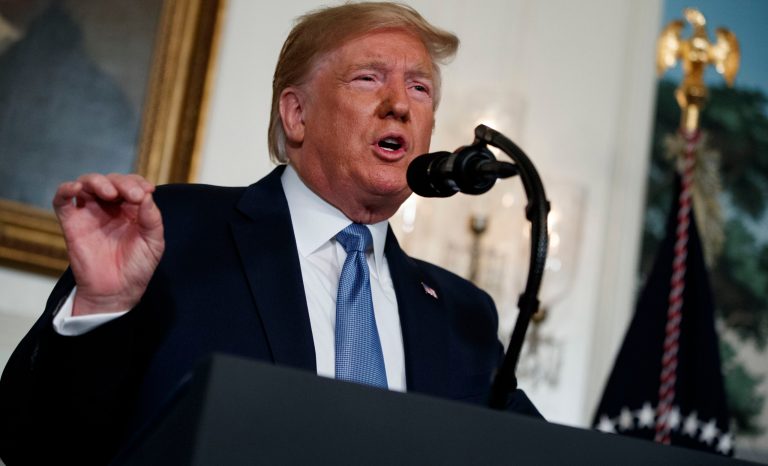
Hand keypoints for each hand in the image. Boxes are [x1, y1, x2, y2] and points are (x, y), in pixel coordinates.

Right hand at [53, 173, 164, 315]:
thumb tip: (147, 195)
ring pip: (87, 184)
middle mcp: (110, 208)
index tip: (146, 191)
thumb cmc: (137, 268)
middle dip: (122, 183)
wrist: (116, 292)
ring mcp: (90, 213)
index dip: (137, 182)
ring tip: (109, 193)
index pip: (132, 184)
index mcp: (131, 209)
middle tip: (132, 195)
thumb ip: (152, 219)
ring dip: (97, 181)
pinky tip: (76, 188)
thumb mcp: (154, 243)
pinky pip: (62, 200)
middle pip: (111, 181)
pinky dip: (66, 189)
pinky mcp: (72, 223)